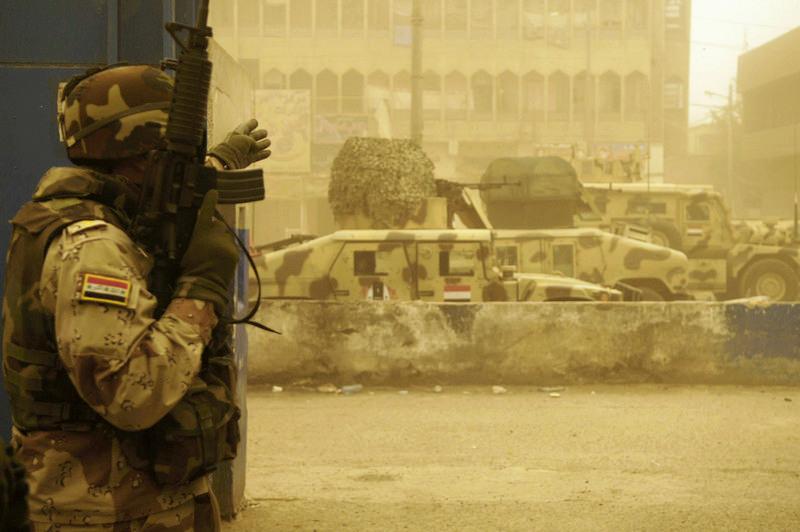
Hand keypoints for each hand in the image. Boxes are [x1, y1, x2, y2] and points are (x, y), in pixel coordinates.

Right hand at [174, 191, 238, 312]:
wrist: (205, 284)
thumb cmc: (190, 268)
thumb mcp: (187, 249)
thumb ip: (196, 237)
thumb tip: (202, 232)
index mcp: (202, 232)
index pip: (206, 212)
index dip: (210, 201)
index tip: (213, 192)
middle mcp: (217, 235)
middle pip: (218, 226)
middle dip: (214, 230)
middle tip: (207, 243)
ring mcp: (227, 243)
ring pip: (225, 236)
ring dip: (221, 240)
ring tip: (213, 253)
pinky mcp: (235, 252)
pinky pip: (231, 246)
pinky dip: (226, 250)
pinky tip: (219, 259)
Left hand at [208, 118, 270, 169]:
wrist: (228, 161)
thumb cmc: (234, 147)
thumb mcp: (244, 138)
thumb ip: (252, 139)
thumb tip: (256, 145)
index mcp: (238, 134)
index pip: (246, 127)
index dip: (251, 124)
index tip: (256, 122)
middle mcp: (241, 142)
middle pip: (252, 137)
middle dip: (259, 134)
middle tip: (265, 132)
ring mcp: (245, 152)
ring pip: (256, 147)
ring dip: (263, 144)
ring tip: (268, 142)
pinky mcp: (247, 160)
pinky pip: (257, 156)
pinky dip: (263, 154)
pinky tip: (268, 152)